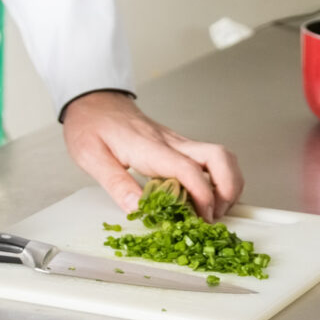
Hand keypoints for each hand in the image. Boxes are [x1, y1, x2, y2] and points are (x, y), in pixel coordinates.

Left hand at [62, 90, 243, 219]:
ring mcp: (177, 143)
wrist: (93, 101)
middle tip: (215, 215)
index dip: (203, 195)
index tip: (203, 218)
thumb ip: (116, 183)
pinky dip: (218, 180)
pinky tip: (203, 197)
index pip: (188, 168)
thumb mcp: (92, 157)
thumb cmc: (91, 126)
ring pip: (221, 157)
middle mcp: (170, 143)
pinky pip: (210, 160)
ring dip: (228, 184)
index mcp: (149, 148)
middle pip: (219, 157)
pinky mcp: (178, 146)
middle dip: (229, 189)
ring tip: (213, 210)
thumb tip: (138, 208)